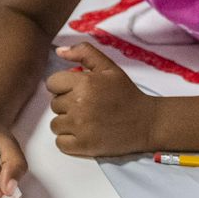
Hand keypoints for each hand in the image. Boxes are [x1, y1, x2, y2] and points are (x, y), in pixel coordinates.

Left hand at [46, 43, 153, 157]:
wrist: (146, 122)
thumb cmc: (126, 93)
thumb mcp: (109, 67)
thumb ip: (84, 52)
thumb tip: (58, 51)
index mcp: (84, 83)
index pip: (52, 83)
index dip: (62, 86)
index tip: (75, 91)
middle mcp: (79, 104)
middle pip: (54, 104)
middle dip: (67, 105)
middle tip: (87, 106)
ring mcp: (80, 127)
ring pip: (55, 124)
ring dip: (67, 123)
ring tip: (86, 121)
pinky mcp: (83, 146)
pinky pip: (60, 143)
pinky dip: (68, 140)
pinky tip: (83, 134)